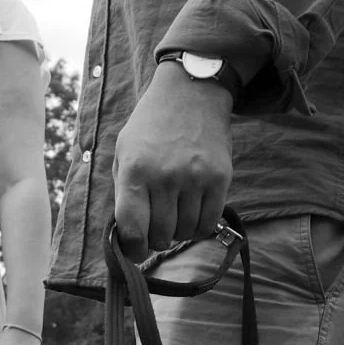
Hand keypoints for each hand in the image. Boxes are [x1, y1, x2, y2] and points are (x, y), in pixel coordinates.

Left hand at [112, 65, 234, 257]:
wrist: (192, 93)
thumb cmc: (152, 126)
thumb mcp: (125, 151)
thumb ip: (124, 192)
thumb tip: (127, 235)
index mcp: (135, 171)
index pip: (132, 228)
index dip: (132, 249)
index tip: (135, 251)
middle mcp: (165, 177)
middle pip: (160, 235)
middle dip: (156, 239)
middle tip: (156, 228)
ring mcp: (195, 178)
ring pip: (185, 232)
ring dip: (178, 233)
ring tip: (174, 216)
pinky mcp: (220, 179)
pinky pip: (209, 223)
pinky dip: (199, 228)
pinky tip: (192, 216)